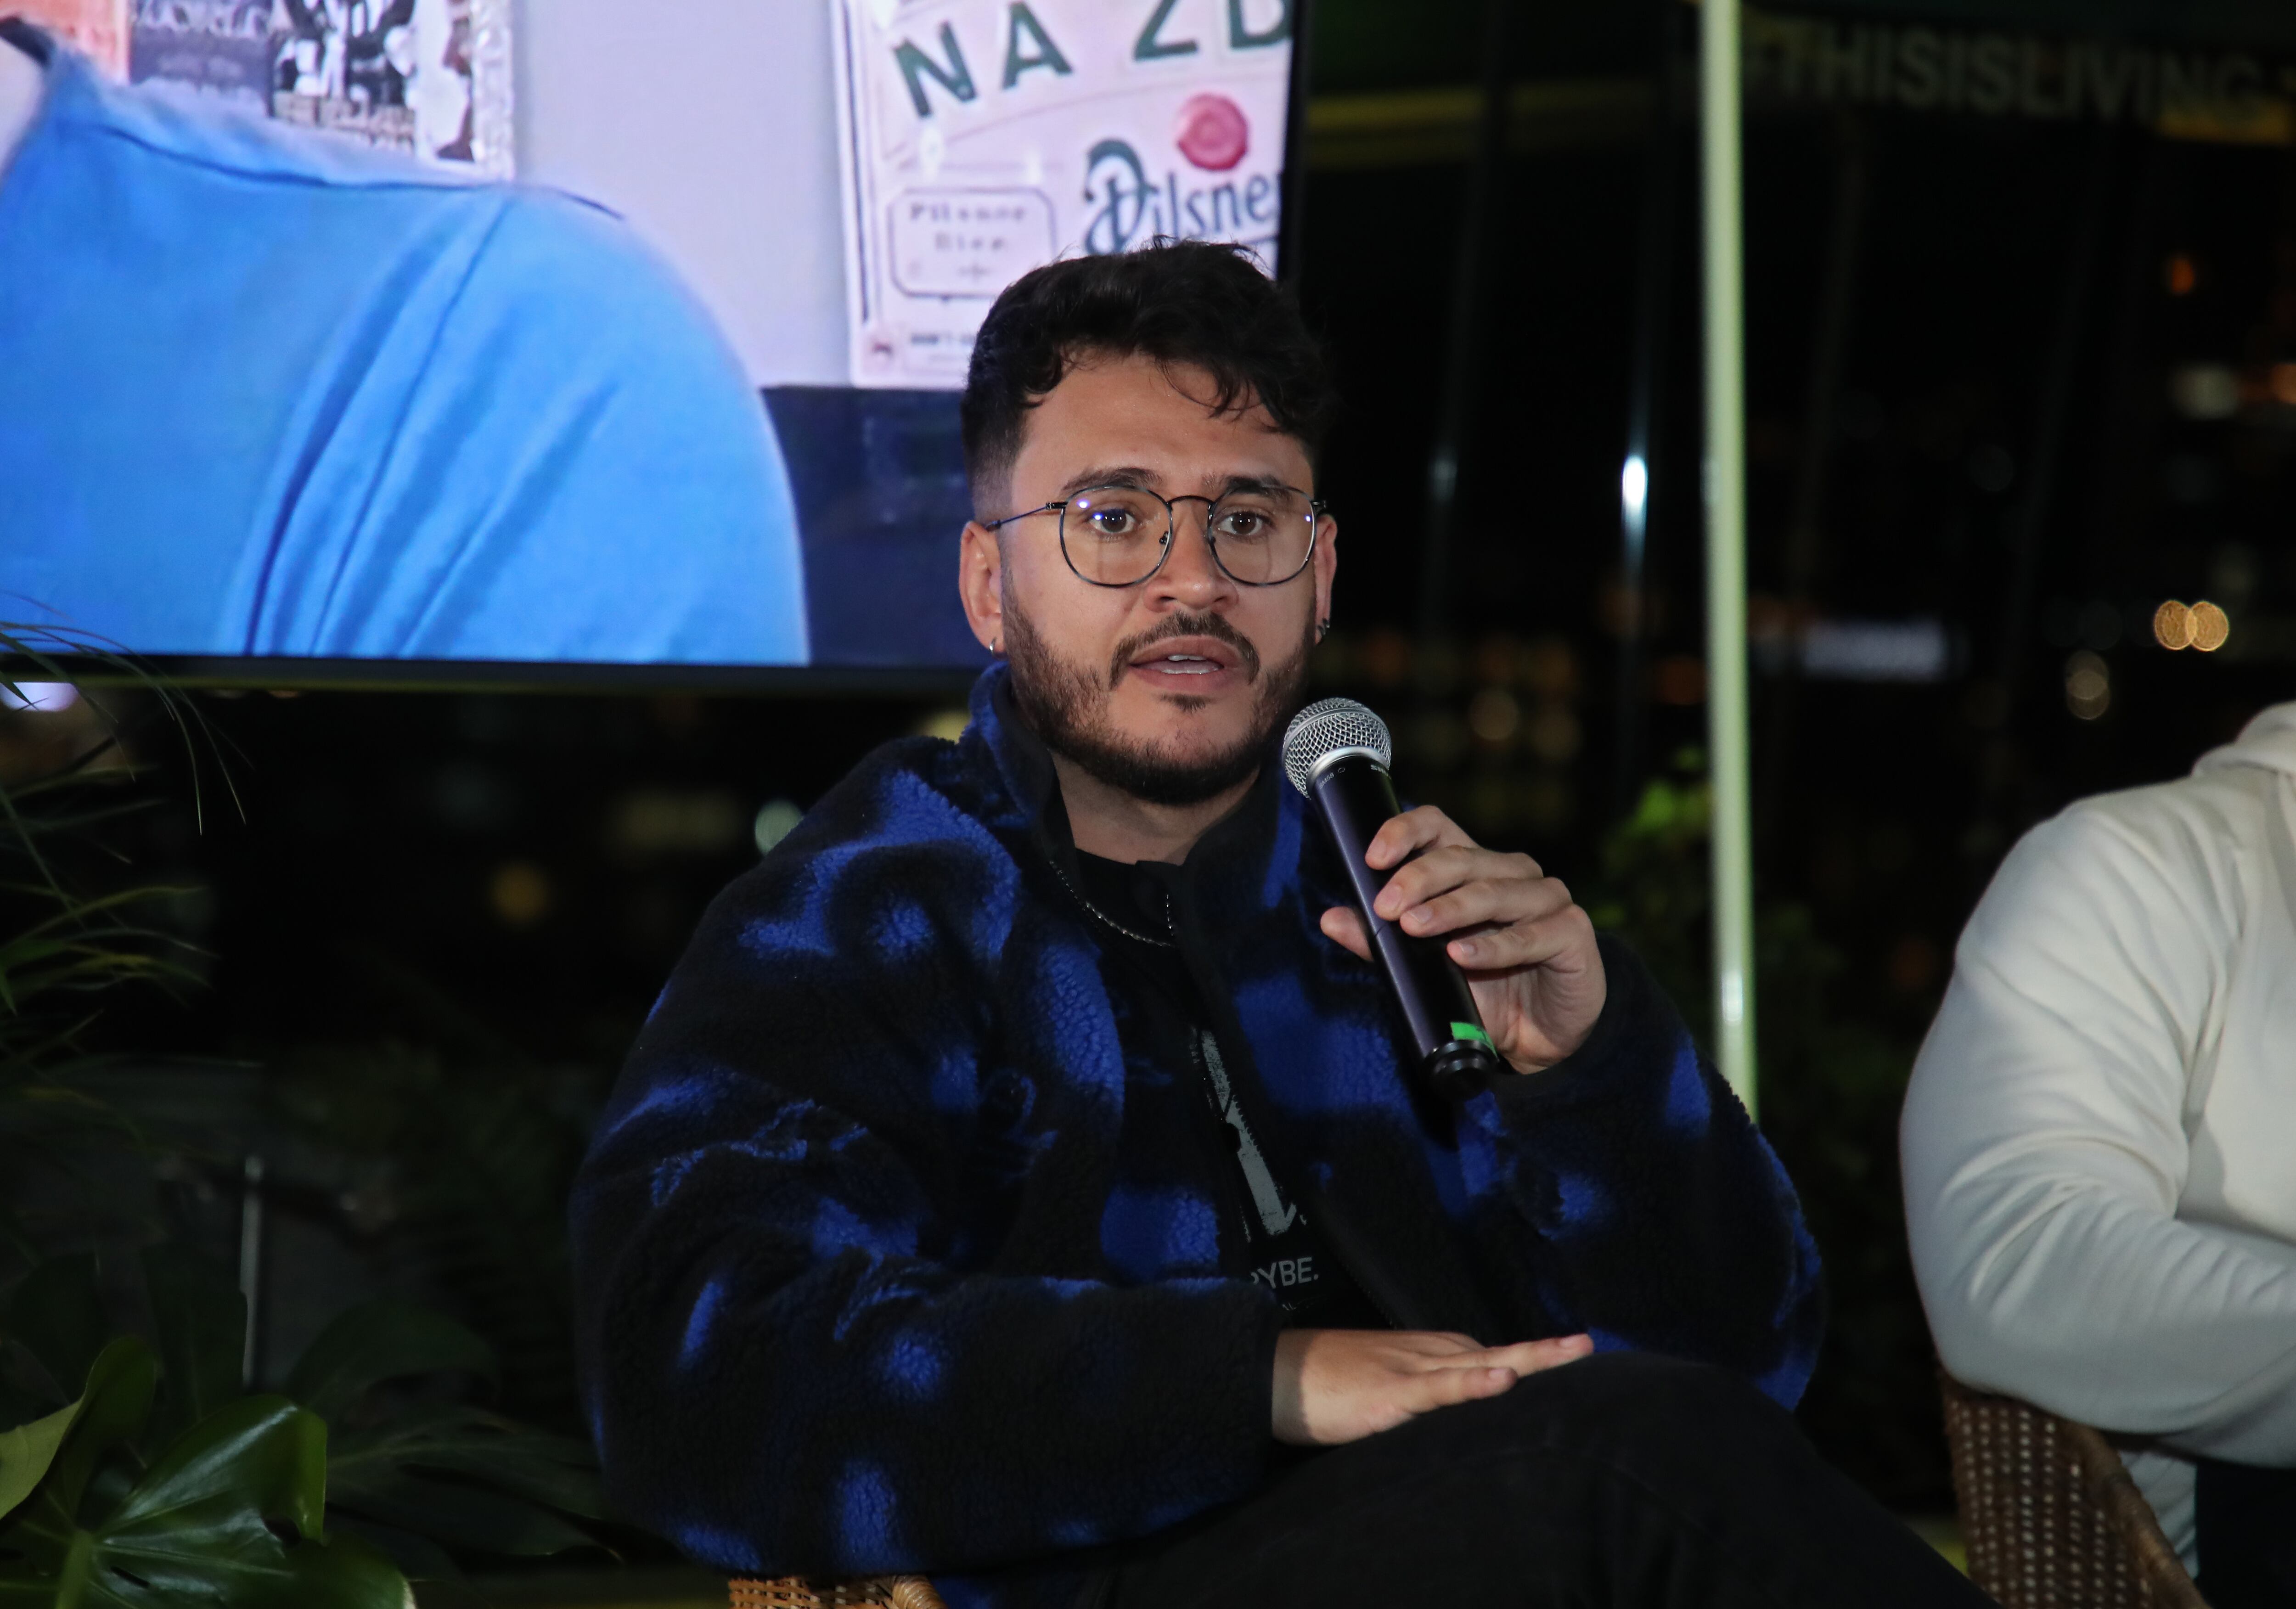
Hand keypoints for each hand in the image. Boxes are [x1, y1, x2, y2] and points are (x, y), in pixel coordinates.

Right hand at [1271, 1328, 1593, 1445]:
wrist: (1272, 1373)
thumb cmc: (1323, 1383)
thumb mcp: (1382, 1385)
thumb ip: (1422, 1396)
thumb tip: (1453, 1416)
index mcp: (1426, 1353)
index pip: (1488, 1355)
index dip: (1529, 1359)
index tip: (1569, 1356)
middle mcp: (1427, 1353)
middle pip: (1497, 1352)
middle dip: (1544, 1353)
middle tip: (1587, 1346)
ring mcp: (1411, 1370)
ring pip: (1480, 1361)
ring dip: (1528, 1358)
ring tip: (1572, 1353)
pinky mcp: (1391, 1393)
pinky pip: (1440, 1387)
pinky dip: (1472, 1383)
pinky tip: (1502, 1378)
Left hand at [1319, 806, 1605, 1072]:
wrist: (1541, 1039)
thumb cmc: (1485, 991)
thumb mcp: (1425, 967)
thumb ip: (1380, 941)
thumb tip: (1331, 918)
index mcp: (1475, 867)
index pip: (1439, 828)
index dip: (1405, 832)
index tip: (1372, 859)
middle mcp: (1513, 873)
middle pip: (1462, 857)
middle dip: (1418, 879)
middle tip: (1386, 907)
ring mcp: (1547, 899)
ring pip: (1493, 891)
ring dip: (1450, 908)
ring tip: (1415, 926)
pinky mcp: (1572, 933)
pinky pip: (1531, 935)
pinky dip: (1494, 947)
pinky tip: (1463, 955)